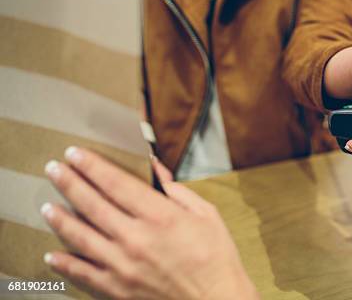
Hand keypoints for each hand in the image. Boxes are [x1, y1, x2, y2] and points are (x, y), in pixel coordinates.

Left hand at [41, 147, 257, 299]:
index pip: (116, 183)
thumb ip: (176, 189)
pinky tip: (52, 254)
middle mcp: (136, 238)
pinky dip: (65, 264)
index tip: (75, 154)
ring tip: (47, 205)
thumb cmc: (216, 257)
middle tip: (54, 169)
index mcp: (161, 216)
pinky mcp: (117, 290)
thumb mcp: (206, 213)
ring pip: (81, 237)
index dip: (92, 166)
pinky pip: (83, 274)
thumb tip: (154, 167)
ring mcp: (123, 266)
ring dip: (60, 219)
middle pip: (92, 205)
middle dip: (70, 183)